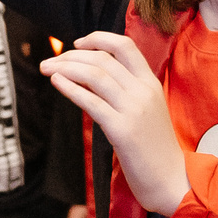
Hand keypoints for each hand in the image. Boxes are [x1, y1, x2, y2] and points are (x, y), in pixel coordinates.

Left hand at [42, 32, 187, 216]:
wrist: (171, 179)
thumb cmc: (154, 147)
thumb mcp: (146, 110)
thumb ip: (125, 90)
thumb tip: (90, 76)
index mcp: (150, 83)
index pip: (125, 46)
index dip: (99, 39)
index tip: (77, 43)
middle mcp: (143, 92)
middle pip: (103, 59)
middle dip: (71, 56)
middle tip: (50, 60)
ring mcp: (133, 110)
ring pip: (95, 76)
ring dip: (66, 68)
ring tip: (46, 69)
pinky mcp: (122, 130)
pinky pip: (91, 102)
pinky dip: (70, 88)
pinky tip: (56, 82)